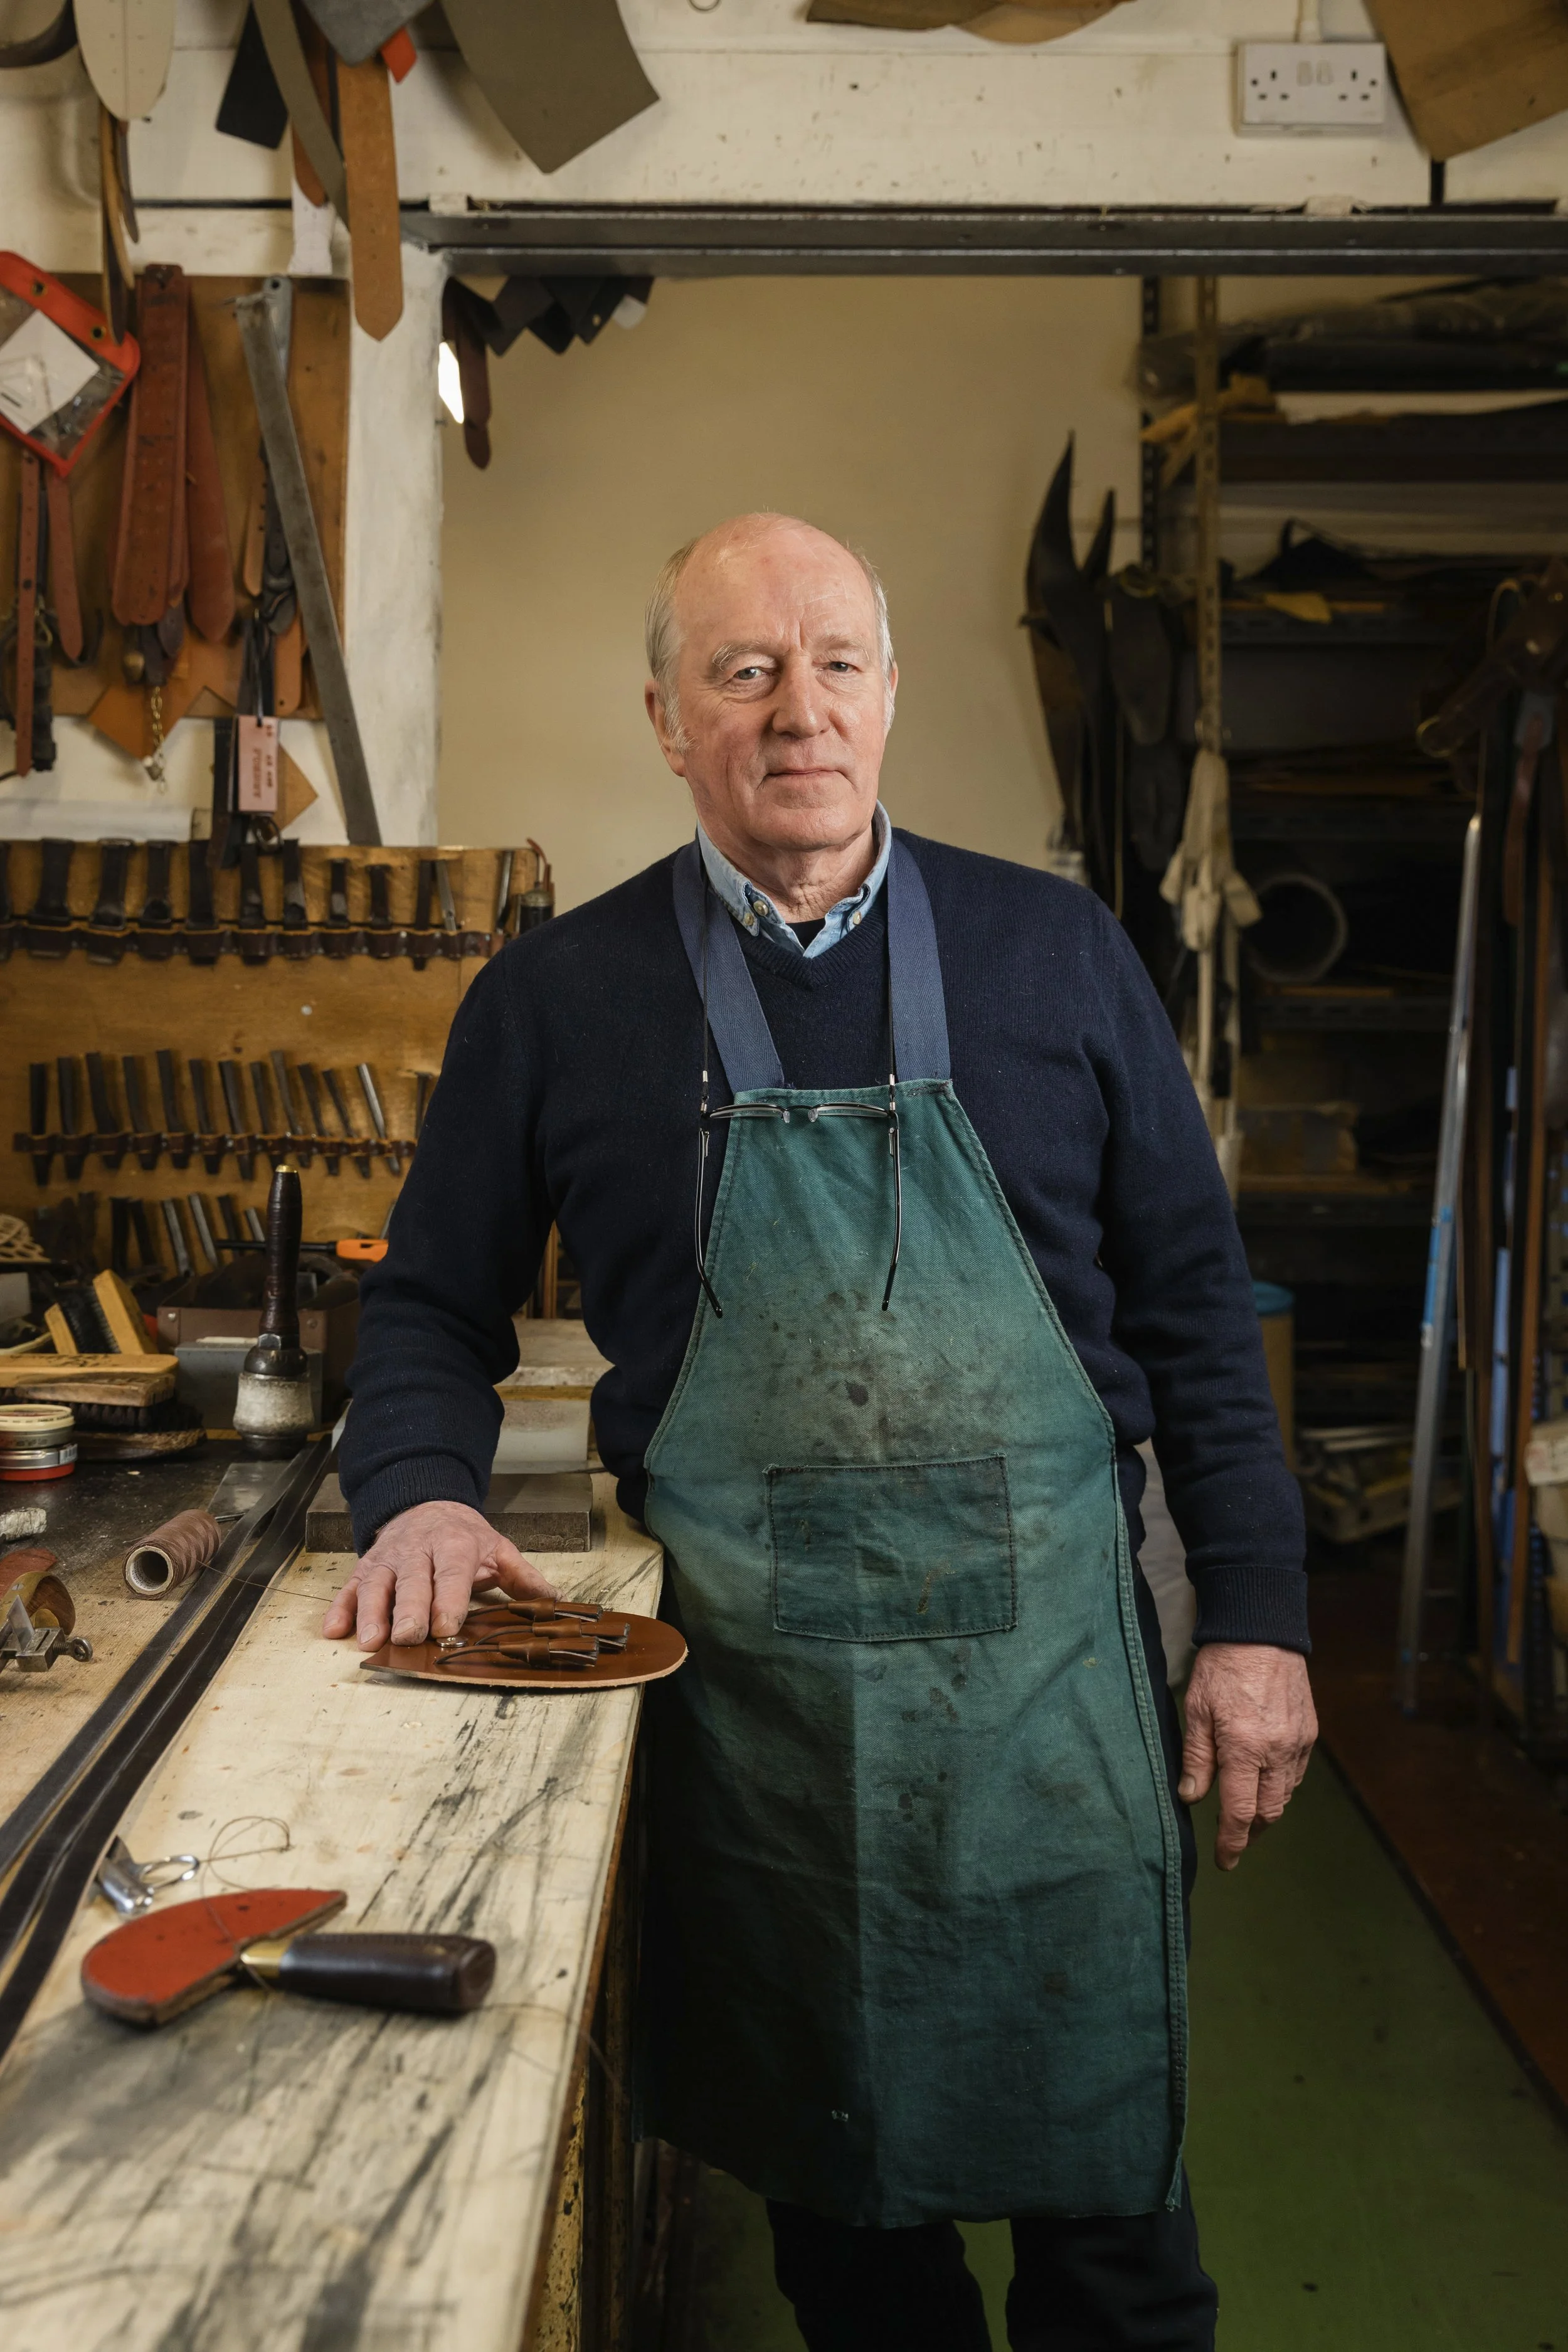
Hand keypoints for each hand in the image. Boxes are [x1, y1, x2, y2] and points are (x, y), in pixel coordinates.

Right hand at [322, 1499, 558, 1649]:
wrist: (425, 1502)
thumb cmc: (464, 1536)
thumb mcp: (498, 1549)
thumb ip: (524, 1577)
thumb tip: (555, 1602)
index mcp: (455, 1545)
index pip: (451, 1574)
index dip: (447, 1601)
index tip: (445, 1628)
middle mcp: (418, 1551)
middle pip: (412, 1582)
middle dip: (409, 1611)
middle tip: (408, 1638)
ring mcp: (388, 1559)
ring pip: (377, 1585)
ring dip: (370, 1613)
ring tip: (369, 1642)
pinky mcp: (366, 1567)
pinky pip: (350, 1587)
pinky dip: (341, 1608)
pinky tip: (333, 1630)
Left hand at [1177, 1643, 1316, 1870]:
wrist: (1262, 1630)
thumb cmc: (1222, 1666)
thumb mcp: (1196, 1709)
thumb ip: (1197, 1757)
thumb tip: (1190, 1796)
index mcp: (1245, 1746)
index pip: (1239, 1812)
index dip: (1231, 1843)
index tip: (1224, 1862)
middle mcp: (1277, 1750)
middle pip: (1268, 1812)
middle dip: (1249, 1832)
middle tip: (1231, 1839)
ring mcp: (1298, 1742)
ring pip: (1285, 1796)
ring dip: (1265, 1810)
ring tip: (1244, 1812)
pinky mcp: (1308, 1733)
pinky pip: (1295, 1773)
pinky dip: (1279, 1786)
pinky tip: (1262, 1780)